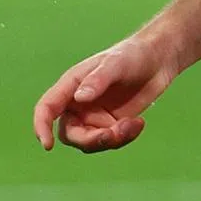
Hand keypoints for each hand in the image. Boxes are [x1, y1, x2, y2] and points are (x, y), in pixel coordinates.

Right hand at [32, 25, 180, 152]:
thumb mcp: (116, 63)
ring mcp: (95, 116)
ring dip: (110, 139)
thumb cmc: (134, 54)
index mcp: (72, 85)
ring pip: (90, 142)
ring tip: (133, 124)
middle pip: (70, 134)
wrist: (159, 59)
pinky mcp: (111, 125)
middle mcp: (79, 103)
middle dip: (90, 139)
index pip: (47, 108)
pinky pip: (110, 141)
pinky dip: (123, 137)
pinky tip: (139, 124)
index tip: (47, 146)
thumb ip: (98, 80)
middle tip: (113, 135)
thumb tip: (79, 99)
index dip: (41, 127)